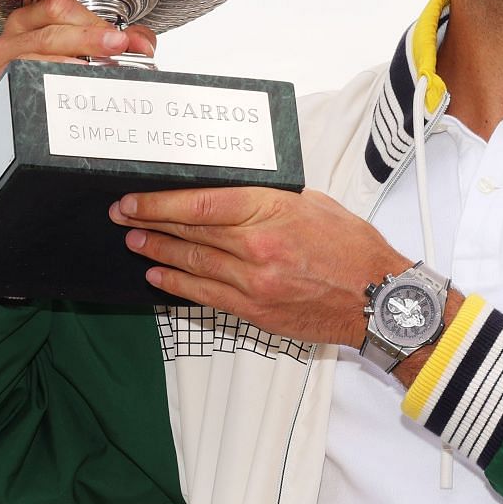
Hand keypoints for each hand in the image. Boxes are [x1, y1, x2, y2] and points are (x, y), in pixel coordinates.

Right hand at [0, 0, 156, 104]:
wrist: (15, 124)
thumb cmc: (50, 80)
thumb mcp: (82, 53)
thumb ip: (118, 42)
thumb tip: (143, 43)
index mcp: (28, 22)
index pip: (58, 9)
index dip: (93, 22)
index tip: (122, 38)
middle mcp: (7, 41)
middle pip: (48, 34)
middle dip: (88, 40)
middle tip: (117, 48)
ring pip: (31, 60)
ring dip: (67, 67)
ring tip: (95, 74)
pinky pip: (13, 87)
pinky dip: (40, 90)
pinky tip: (61, 95)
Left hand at [109, 187, 410, 346]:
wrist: (379, 300)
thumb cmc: (353, 248)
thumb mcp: (314, 204)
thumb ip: (269, 199)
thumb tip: (228, 192)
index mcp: (273, 213)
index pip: (201, 205)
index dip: (160, 203)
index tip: (134, 198)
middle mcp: (258, 249)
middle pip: (190, 234)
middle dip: (151, 223)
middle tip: (123, 216)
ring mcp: (254, 284)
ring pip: (192, 266)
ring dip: (158, 253)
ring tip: (136, 243)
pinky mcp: (255, 311)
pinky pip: (205, 297)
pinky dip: (177, 287)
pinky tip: (159, 278)